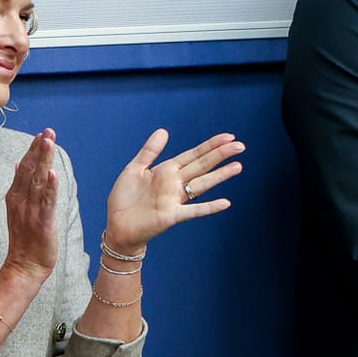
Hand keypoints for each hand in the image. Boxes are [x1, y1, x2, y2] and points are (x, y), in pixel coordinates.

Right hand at [3, 129, 59, 280]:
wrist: (23, 267)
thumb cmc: (24, 240)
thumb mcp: (17, 209)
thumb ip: (20, 186)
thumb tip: (20, 164)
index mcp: (15, 196)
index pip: (24, 167)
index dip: (33, 150)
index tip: (41, 134)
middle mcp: (21, 201)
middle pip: (30, 170)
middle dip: (39, 149)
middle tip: (48, 131)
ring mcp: (30, 211)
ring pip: (38, 181)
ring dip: (44, 161)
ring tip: (49, 142)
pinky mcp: (42, 223)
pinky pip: (46, 202)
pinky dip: (50, 187)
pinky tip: (53, 173)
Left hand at [104, 128, 243, 250]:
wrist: (117, 226)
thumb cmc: (125, 199)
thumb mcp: (134, 169)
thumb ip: (149, 151)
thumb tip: (163, 131)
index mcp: (166, 171)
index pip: (193, 155)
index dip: (210, 146)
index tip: (228, 137)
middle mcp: (174, 184)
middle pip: (202, 166)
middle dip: (220, 155)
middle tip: (241, 146)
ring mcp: (175, 200)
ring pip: (202, 184)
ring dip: (220, 176)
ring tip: (237, 166)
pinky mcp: (171, 216)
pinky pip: (193, 211)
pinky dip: (209, 207)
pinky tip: (224, 203)